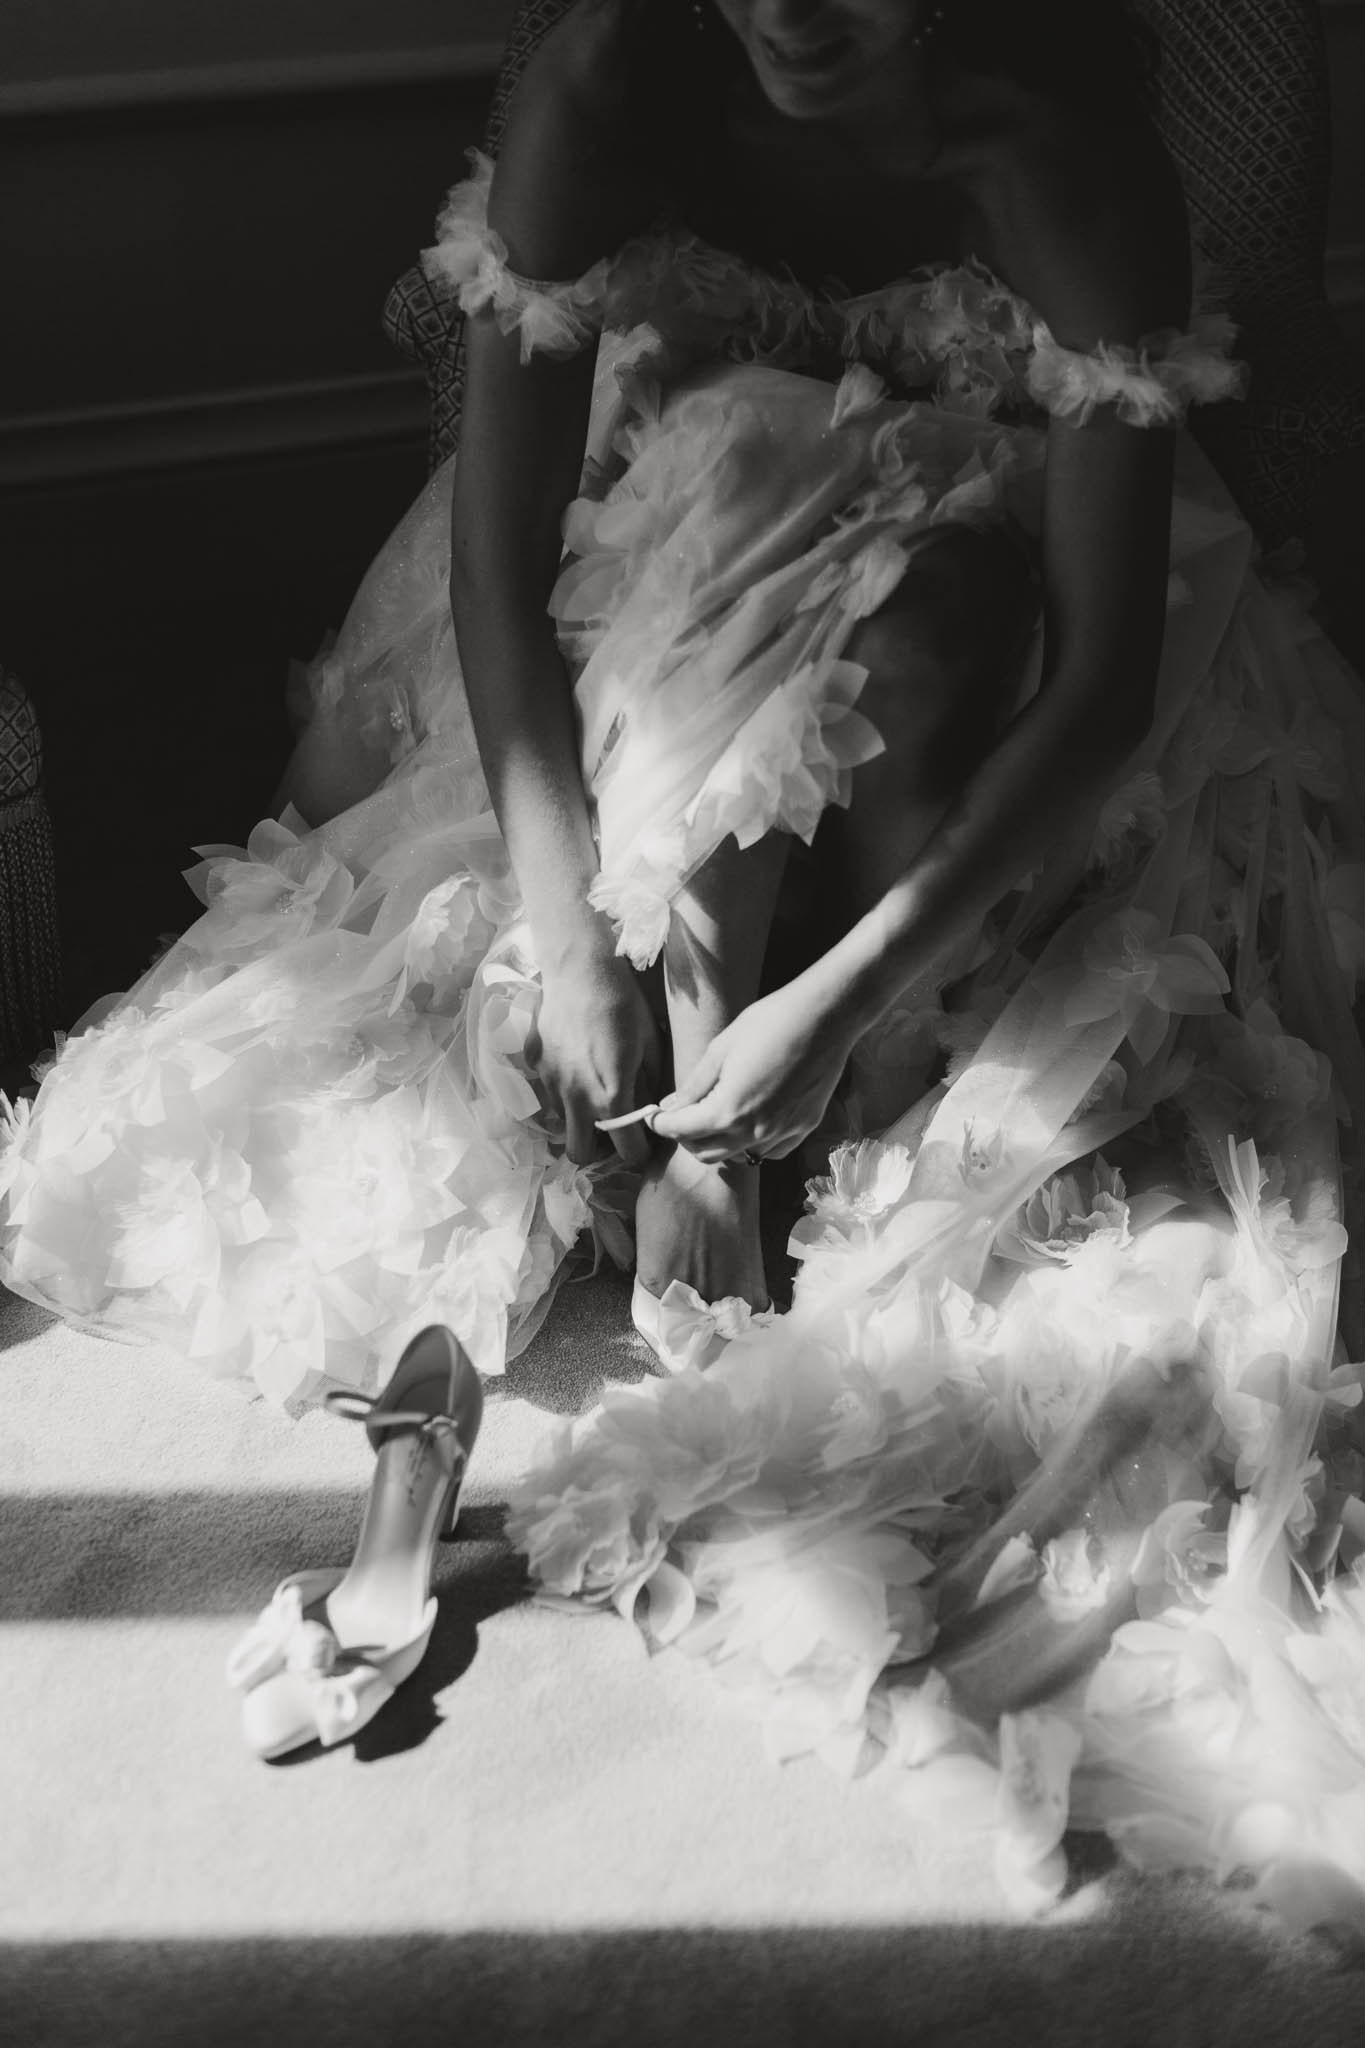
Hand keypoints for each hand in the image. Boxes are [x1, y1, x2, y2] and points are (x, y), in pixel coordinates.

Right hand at [531, 944, 661, 1166]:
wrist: (580, 971)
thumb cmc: (624, 1004)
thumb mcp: (651, 1044)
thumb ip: (652, 1084)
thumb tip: (653, 1107)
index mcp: (611, 1098)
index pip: (628, 1152)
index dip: (640, 1153)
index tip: (643, 1143)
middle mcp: (577, 1100)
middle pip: (580, 1155)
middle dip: (597, 1151)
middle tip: (611, 1129)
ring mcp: (551, 1084)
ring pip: (562, 1123)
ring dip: (579, 1117)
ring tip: (593, 1089)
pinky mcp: (536, 1067)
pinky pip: (550, 1092)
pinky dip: (564, 1090)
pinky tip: (575, 1062)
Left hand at [651, 974, 856, 1164]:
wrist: (825, 1017)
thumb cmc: (770, 1023)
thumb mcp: (721, 1049)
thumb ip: (694, 1085)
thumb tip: (671, 1107)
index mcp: (728, 1110)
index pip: (681, 1130)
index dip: (660, 1123)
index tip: (653, 1116)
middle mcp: (754, 1131)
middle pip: (706, 1153)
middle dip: (686, 1138)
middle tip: (680, 1117)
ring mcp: (782, 1133)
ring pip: (738, 1156)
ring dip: (719, 1143)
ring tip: (714, 1117)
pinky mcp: (804, 1128)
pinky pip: (770, 1151)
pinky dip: (753, 1144)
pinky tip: (749, 1122)